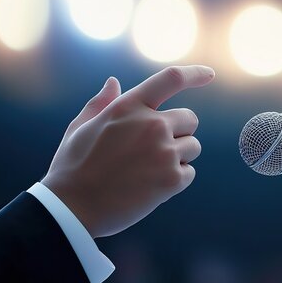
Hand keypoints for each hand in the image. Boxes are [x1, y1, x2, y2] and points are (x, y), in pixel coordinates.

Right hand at [42, 66, 214, 237]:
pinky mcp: (172, 178)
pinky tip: (150, 186)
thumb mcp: (80, 128)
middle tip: (154, 149)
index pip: (170, 79)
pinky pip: (190, 172)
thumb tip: (113, 82)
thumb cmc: (72, 167)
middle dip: (179, 131)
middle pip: (190, 118)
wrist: (72, 208)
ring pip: (193, 146)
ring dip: (178, 157)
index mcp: (128, 107)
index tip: (209, 74)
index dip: (194, 74)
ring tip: (147, 170)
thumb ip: (101, 103)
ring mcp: (164, 151)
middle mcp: (151, 124)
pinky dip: (176, 179)